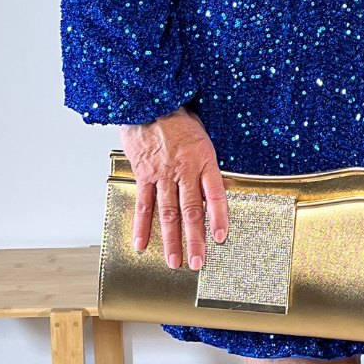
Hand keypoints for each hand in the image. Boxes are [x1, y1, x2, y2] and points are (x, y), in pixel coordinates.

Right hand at [118, 109, 227, 269]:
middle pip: (191, 211)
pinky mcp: (144, 174)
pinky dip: (142, 226)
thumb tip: (211, 192)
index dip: (219, 218)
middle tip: (198, 262)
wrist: (150, 101)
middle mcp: (184, 170)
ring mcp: (162, 174)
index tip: (221, 238)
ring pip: (168, 213)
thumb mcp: (202, 137)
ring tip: (174, 262)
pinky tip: (142, 244)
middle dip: (195, 240)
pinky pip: (143, 204)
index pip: (215, 195)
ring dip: (171, 240)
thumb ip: (206, 166)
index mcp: (204, 160)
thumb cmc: (178, 118)